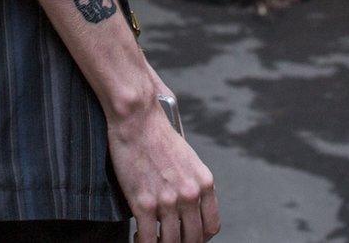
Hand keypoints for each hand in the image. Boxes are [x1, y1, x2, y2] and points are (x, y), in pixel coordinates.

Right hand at [106, 91, 219, 241]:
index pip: (211, 225)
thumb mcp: (187, 157)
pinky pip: (148, 238)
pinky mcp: (144, 203)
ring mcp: (168, 201)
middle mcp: (190, 194)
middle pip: (193, 238)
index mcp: (204, 182)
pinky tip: (137, 237)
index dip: (200, 237)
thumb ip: (190, 182)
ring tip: (152, 239)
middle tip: (169, 239)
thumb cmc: (157, 133)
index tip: (189, 236)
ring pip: (171, 242)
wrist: (137, 118)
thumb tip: (186, 205)